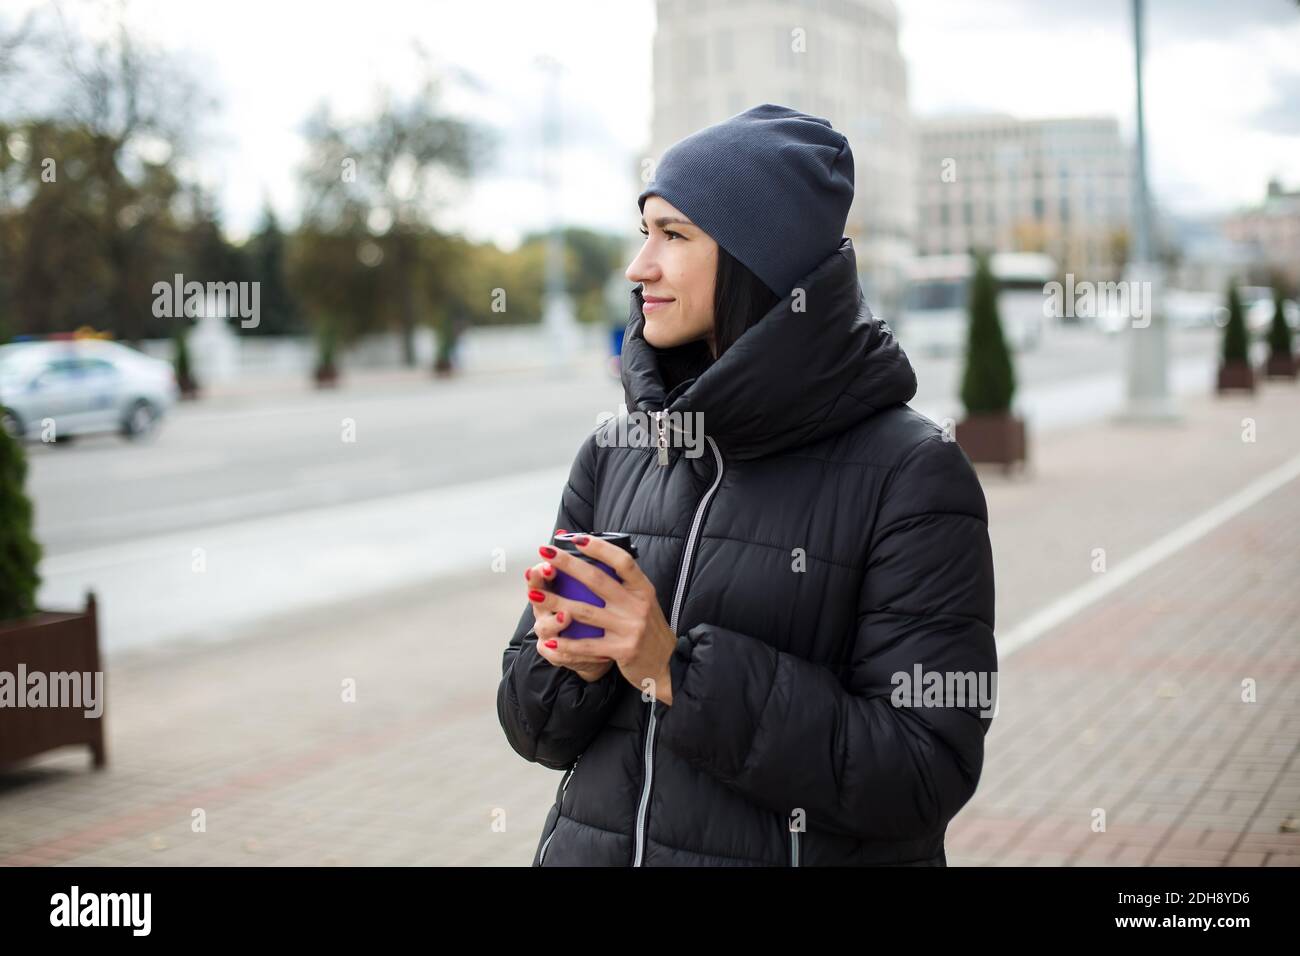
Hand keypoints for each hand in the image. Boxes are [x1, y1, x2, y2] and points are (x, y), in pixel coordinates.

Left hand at [526, 535, 675, 705]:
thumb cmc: (649, 630)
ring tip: (533, 594)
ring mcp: (630, 628)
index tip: (576, 538)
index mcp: (643, 590)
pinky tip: (549, 642)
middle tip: (545, 552)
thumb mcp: (644, 602)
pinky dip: (566, 644)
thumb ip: (625, 585)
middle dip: (567, 564)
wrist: (668, 665)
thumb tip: (597, 558)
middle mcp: (637, 606)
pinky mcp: (622, 651)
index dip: (600, 548)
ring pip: (585, 612)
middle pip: (597, 580)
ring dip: (555, 602)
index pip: (622, 561)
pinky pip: (588, 645)